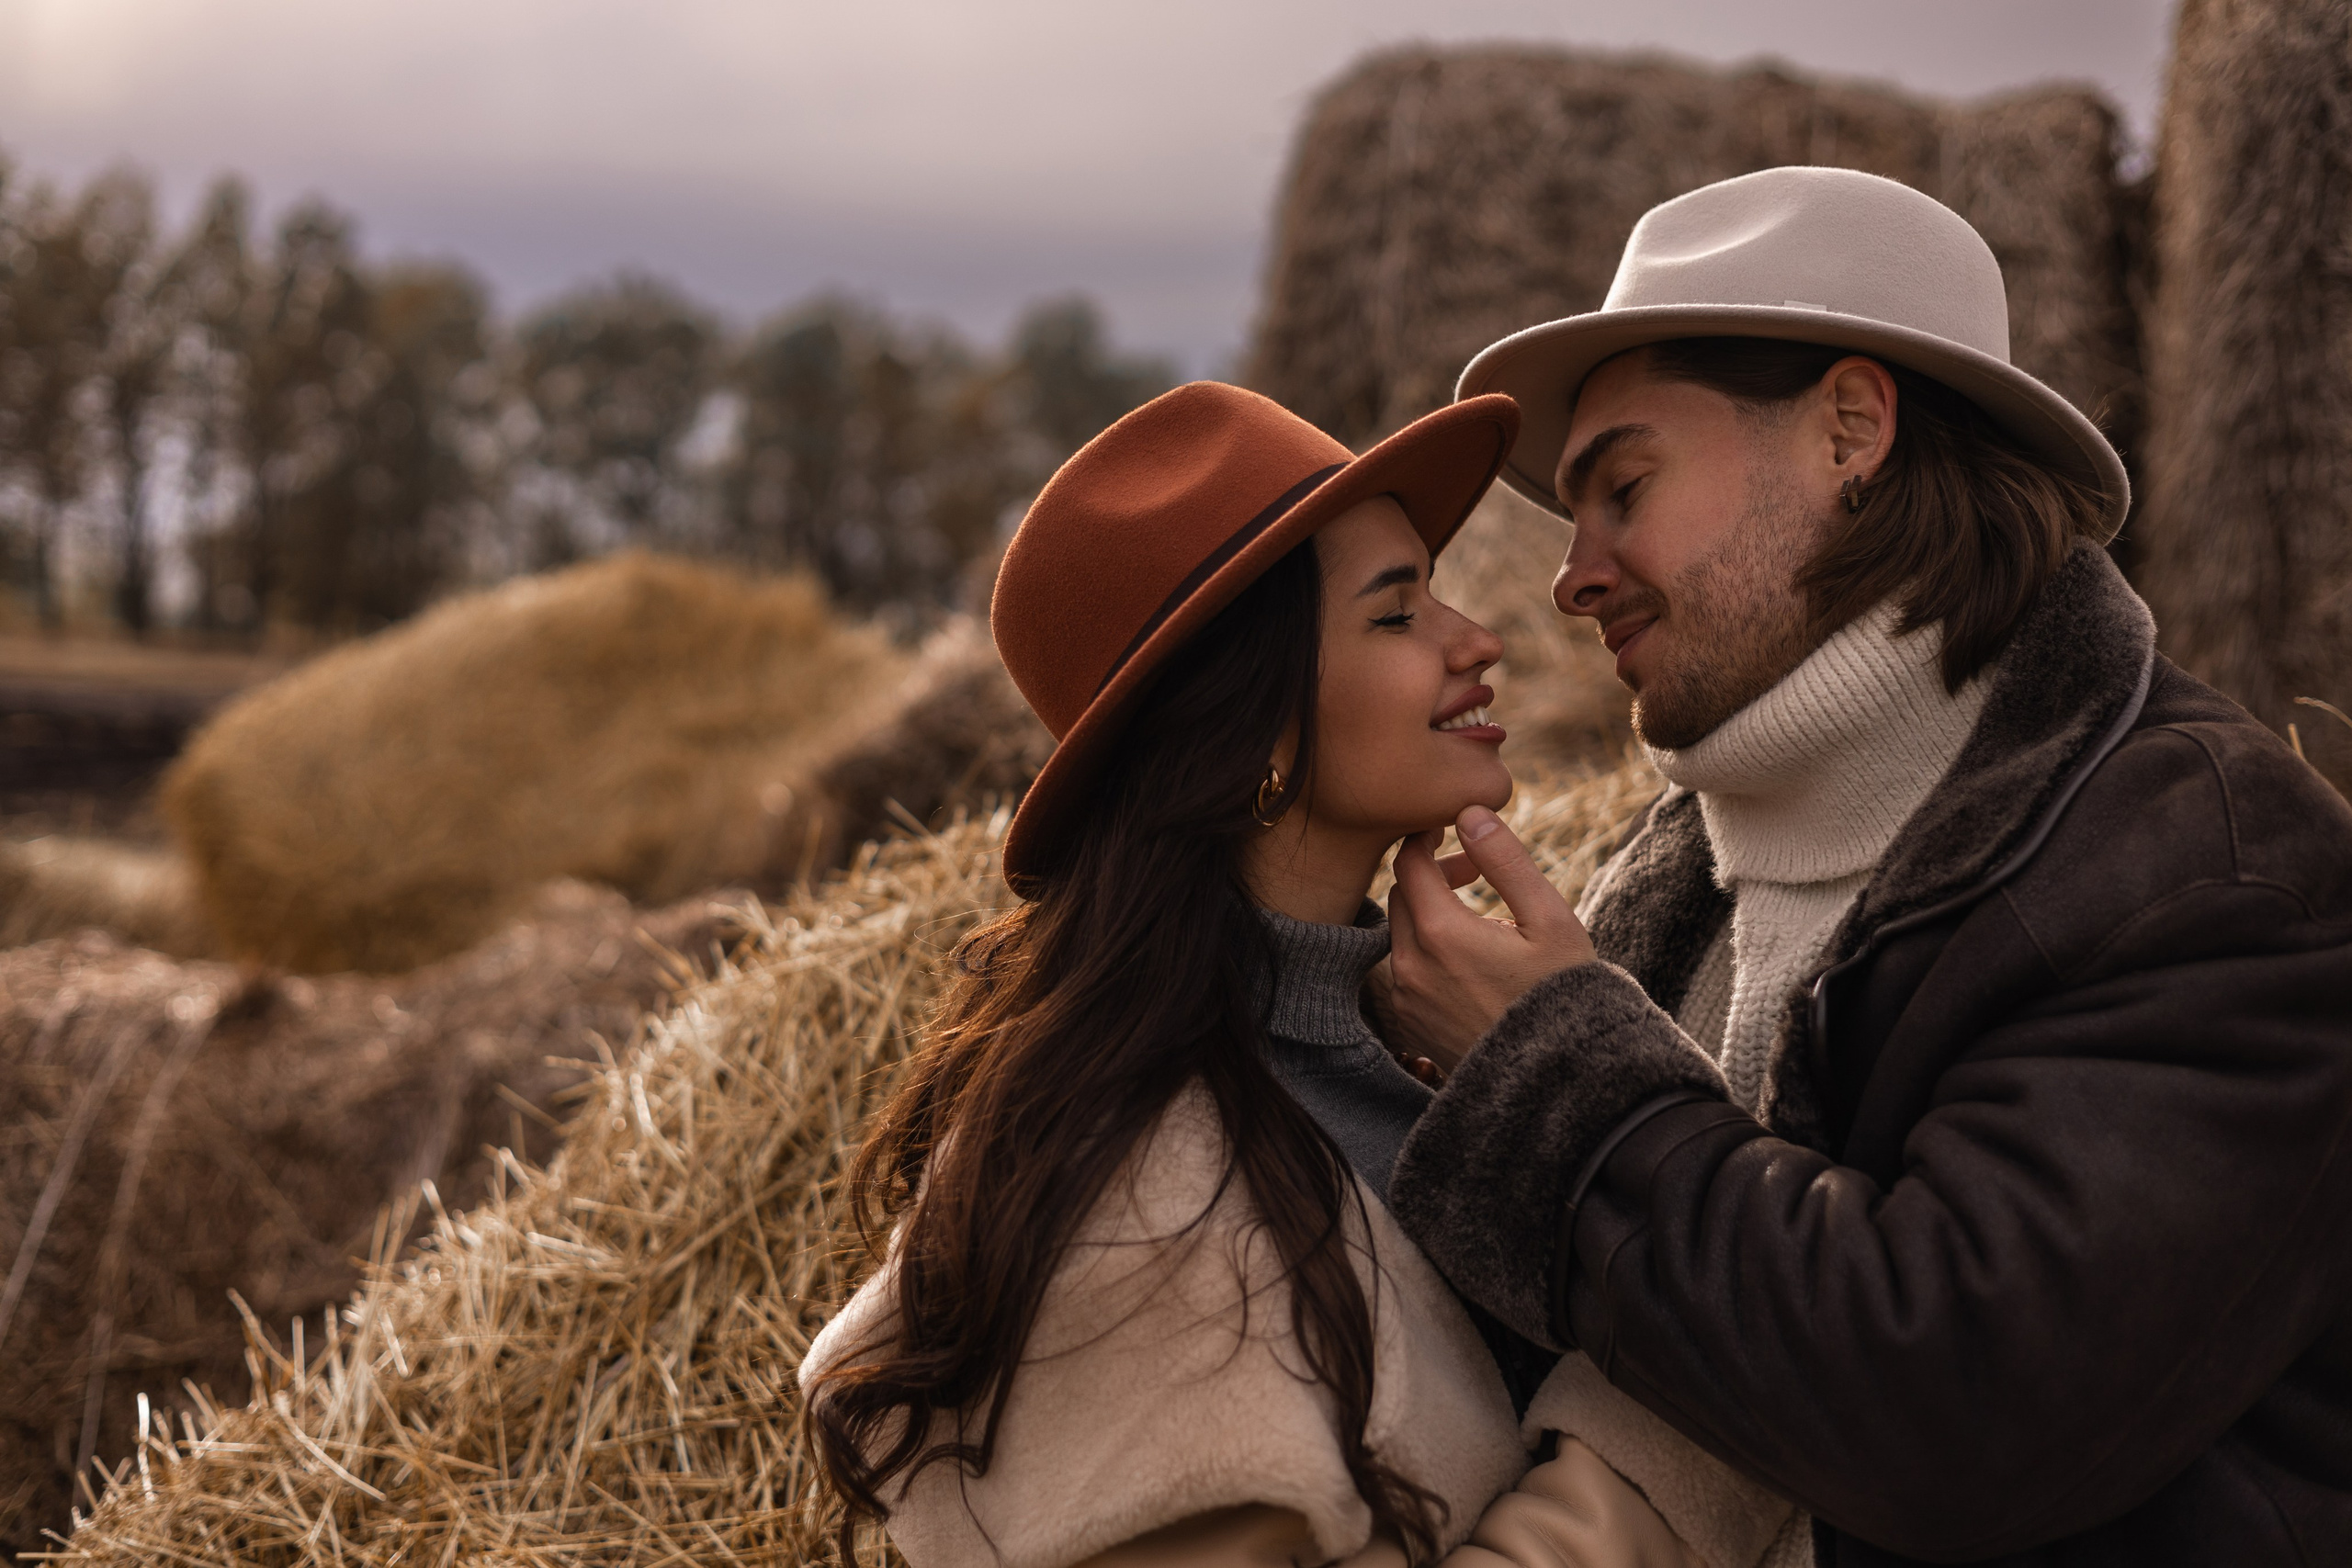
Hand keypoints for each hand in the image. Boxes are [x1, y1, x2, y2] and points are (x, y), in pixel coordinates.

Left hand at [1384, 806, 1595, 1073]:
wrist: (1560, 1079)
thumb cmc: (1564, 994)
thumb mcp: (1549, 919)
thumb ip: (1506, 861)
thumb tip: (1470, 813)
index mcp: (1440, 934)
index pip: (1409, 861)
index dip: (1428, 835)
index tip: (1455, 828)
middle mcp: (1409, 966)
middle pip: (1400, 894)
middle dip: (1432, 871)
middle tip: (1477, 869)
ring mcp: (1405, 999)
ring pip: (1400, 931)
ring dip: (1430, 910)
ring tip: (1482, 914)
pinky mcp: (1409, 1024)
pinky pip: (1404, 968)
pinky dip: (1427, 948)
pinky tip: (1471, 957)